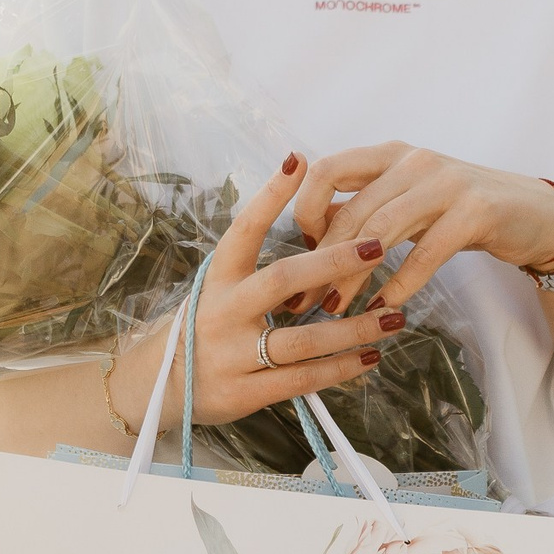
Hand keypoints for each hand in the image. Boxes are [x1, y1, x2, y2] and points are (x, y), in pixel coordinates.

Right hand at [114, 152, 409, 428]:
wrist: (159, 387)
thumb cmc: (205, 327)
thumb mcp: (222, 289)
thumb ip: (262, 268)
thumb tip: (320, 227)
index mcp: (218, 277)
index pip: (245, 228)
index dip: (271, 196)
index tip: (299, 160)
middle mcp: (223, 311)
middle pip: (282, 280)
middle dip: (334, 262)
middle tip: (378, 245)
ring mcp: (232, 354)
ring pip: (304, 339)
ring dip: (354, 328)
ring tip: (395, 317)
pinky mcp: (244, 392)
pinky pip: (302, 380)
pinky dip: (340, 369)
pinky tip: (370, 357)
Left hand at [292, 144, 553, 313]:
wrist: (534, 214)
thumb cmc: (461, 210)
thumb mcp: (408, 199)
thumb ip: (364, 206)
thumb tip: (309, 229)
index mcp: (390, 154)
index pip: (326, 169)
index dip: (305, 211)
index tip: (304, 251)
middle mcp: (413, 161)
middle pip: (350, 209)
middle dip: (320, 260)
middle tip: (303, 299)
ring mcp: (446, 184)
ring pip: (379, 232)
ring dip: (351, 276)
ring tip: (334, 308)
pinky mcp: (476, 212)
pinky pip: (425, 254)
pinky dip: (399, 285)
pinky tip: (383, 310)